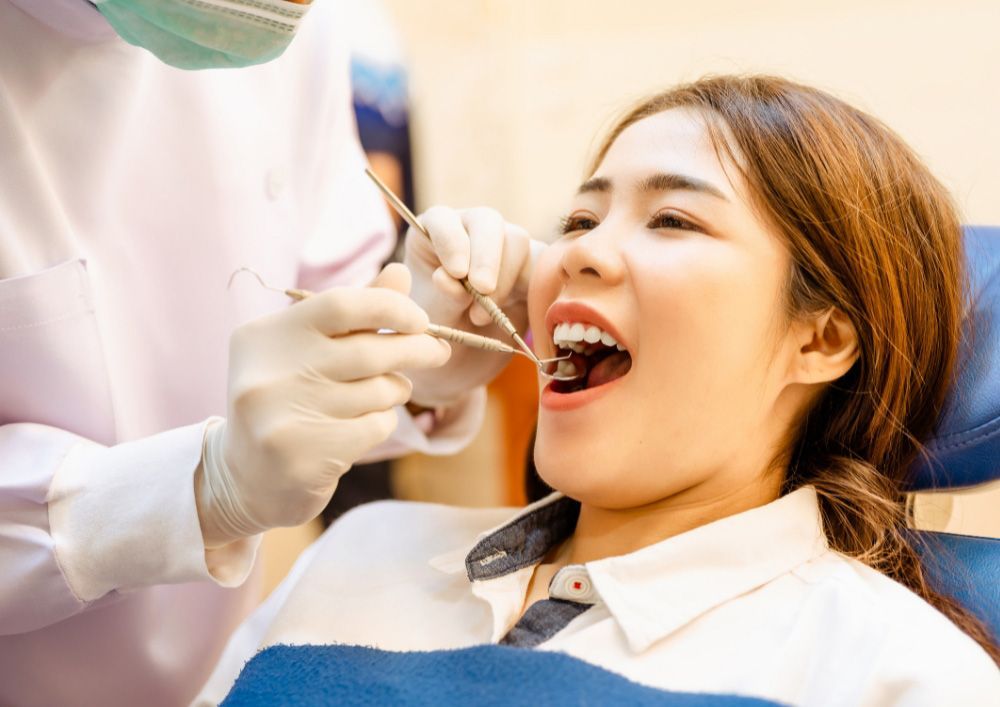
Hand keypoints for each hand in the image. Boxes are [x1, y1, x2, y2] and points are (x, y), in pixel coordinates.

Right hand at [196, 264, 449, 546]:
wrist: (246, 479)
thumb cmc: (288, 401)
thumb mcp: (308, 350)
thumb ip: (355, 313)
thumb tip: (402, 272)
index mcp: (264, 336)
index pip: (341, 303)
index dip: (392, 307)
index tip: (420, 319)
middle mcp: (267, 374)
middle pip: (368, 351)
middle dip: (416, 349)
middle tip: (438, 351)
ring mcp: (281, 418)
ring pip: (378, 392)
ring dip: (395, 391)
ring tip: (381, 394)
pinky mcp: (303, 457)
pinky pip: (375, 426)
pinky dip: (382, 422)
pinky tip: (361, 427)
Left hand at [404, 206, 542, 405]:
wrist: (459, 364)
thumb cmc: (436, 335)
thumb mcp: (433, 319)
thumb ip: (442, 297)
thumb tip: (448, 277)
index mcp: (432, 236)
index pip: (442, 219)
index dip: (452, 241)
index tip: (456, 272)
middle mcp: (469, 232)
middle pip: (487, 222)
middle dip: (487, 256)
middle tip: (483, 290)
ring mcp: (503, 248)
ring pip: (517, 241)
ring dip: (504, 280)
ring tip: (480, 318)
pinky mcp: (530, 267)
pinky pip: (542, 265)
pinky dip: (532, 290)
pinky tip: (514, 315)